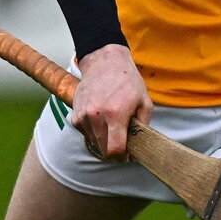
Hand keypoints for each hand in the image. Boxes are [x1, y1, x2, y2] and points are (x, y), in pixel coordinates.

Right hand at [71, 44, 153, 158]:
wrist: (105, 63)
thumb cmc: (128, 81)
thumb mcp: (144, 100)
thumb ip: (144, 125)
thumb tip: (140, 146)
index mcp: (115, 114)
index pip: (114, 149)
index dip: (122, 156)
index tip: (127, 154)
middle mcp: (96, 116)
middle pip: (103, 149)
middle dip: (114, 149)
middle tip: (122, 139)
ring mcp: (83, 116)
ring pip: (94, 142)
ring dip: (104, 139)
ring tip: (112, 122)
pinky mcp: (75, 115)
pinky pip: (85, 133)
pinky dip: (94, 131)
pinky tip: (101, 118)